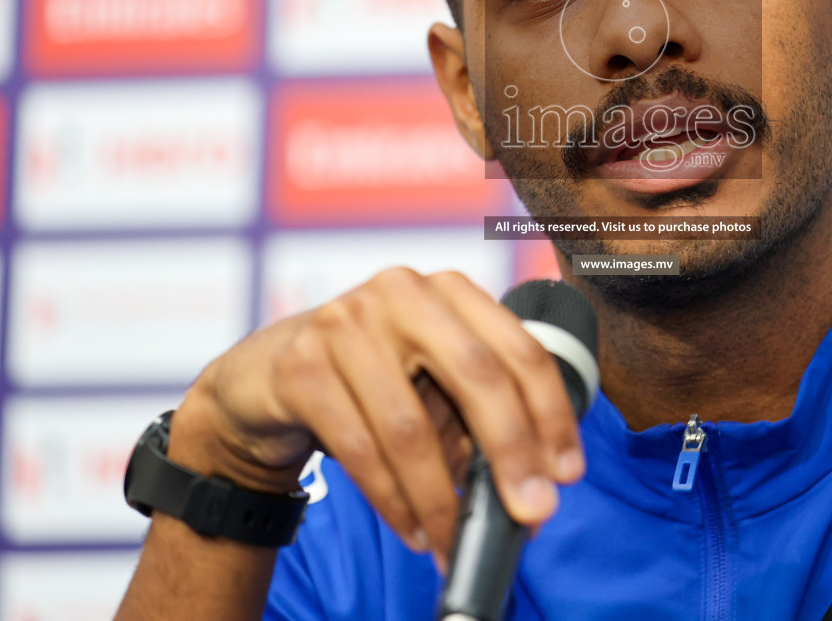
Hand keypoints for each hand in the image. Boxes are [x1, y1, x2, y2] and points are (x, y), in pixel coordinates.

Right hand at [166, 269, 586, 557]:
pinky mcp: (301, 364)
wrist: (263, 383)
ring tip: (455, 540)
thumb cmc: (368, 385)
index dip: (551, 414)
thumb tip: (531, 485)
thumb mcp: (430, 385)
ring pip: (411, 426)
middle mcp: (402, 291)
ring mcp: (346, 321)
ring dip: (441, 497)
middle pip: (476, 375)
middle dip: (511, 452)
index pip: (519, 349)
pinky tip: (414, 530)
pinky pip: (358, 447)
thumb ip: (478, 418)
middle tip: (532, 511)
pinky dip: (393, 500)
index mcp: (450, 290)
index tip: (567, 472)